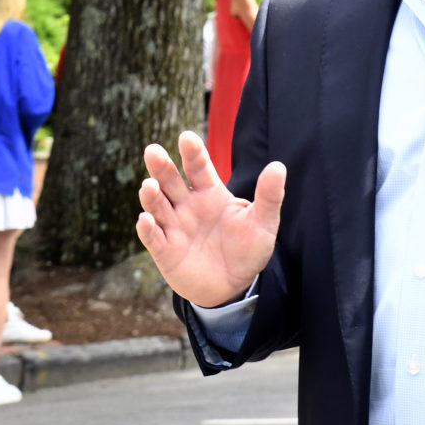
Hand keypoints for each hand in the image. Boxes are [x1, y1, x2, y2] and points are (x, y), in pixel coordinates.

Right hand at [136, 131, 285, 308]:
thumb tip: (278, 166)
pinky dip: (147, 228)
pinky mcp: (165, 250)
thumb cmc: (247, 249)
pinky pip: (152, 237)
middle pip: (170, 180)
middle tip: (153, 151)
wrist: (235, 287)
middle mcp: (187, 205)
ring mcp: (174, 226)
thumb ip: (269, 196)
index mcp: (209, 192)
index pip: (198, 167)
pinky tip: (146, 219)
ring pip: (157, 205)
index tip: (187, 138)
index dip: (192, 153)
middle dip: (161, 166)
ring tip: (149, 186)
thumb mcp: (263, 223)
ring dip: (151, 195)